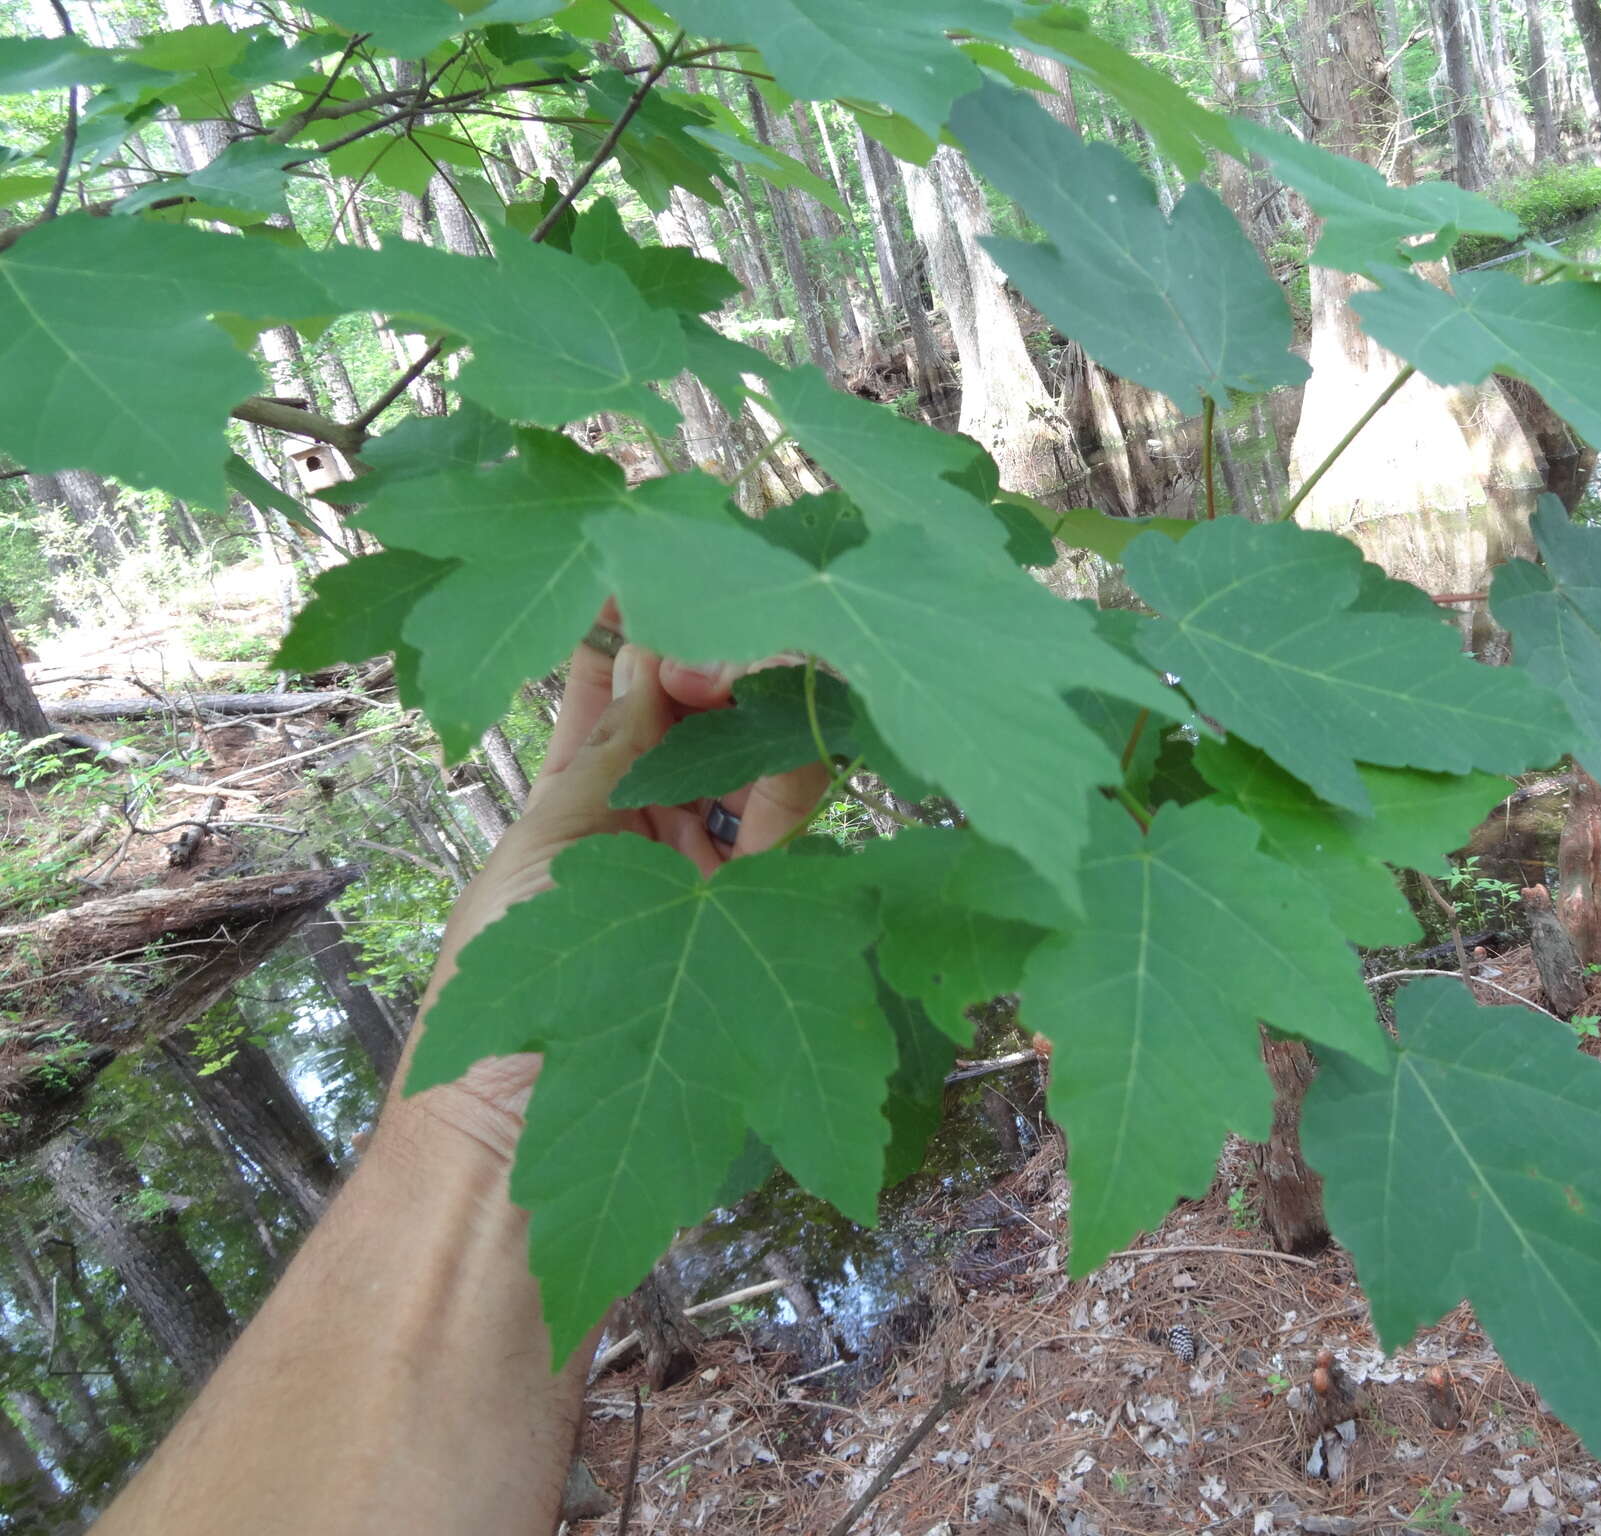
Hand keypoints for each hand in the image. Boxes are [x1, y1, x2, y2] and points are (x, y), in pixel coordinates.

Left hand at [404, 608, 830, 1152]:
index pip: (618, 693)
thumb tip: (658, 645)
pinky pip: (789, 824)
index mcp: (575, 805)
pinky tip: (795, 712)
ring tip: (754, 653)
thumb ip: (610, 758)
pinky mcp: (769, 919)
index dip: (641, 633)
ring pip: (749, 757)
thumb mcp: (543, 859)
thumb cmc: (492, 1004)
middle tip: (719, 626)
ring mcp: (712, 872)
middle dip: (709, 659)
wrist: (515, 1158)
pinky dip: (794, 766)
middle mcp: (648, 828)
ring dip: (752, 701)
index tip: (661, 582)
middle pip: (695, 715)